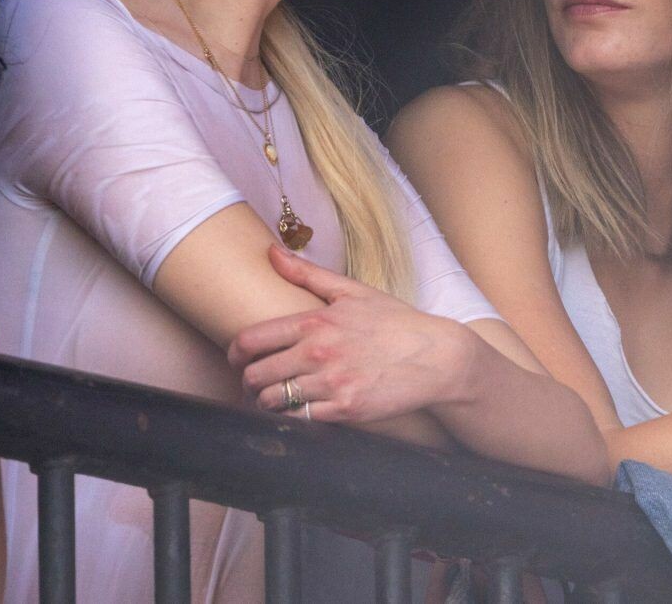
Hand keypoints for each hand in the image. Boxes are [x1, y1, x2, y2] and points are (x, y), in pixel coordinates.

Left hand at [227, 244, 473, 423]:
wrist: (436, 357)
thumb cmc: (395, 322)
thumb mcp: (353, 291)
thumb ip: (307, 274)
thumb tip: (271, 252)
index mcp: (315, 323)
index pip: (250, 340)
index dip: (235, 354)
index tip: (238, 360)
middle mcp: (318, 353)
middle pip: (255, 376)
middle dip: (249, 382)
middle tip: (255, 384)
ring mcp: (331, 384)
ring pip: (273, 402)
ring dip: (268, 403)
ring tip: (277, 399)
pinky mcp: (345, 410)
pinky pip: (301, 420)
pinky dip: (296, 417)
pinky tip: (303, 410)